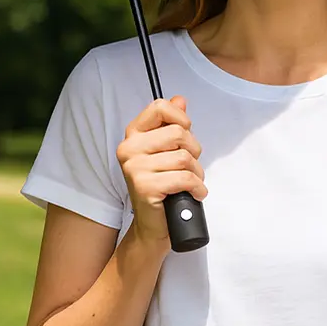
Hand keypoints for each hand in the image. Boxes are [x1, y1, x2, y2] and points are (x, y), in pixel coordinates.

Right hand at [116, 96, 205, 249]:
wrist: (152, 225)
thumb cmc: (162, 185)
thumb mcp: (165, 150)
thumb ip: (171, 123)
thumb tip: (180, 99)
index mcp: (133, 134)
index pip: (159, 107)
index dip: (180, 118)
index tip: (186, 132)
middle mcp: (129, 148)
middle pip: (178, 133)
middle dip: (194, 151)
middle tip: (191, 166)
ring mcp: (135, 168)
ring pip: (184, 158)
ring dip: (197, 173)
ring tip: (192, 182)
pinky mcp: (145, 187)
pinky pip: (184, 178)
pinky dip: (197, 187)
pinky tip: (195, 193)